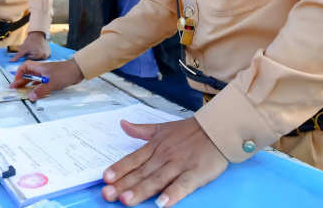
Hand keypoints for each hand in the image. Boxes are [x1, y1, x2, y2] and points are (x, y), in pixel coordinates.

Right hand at [9, 59, 83, 100]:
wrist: (78, 71)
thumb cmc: (64, 74)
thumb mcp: (52, 82)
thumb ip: (41, 90)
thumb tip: (30, 98)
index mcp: (39, 67)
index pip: (25, 67)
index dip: (19, 73)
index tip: (16, 82)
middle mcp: (41, 70)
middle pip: (28, 74)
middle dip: (20, 81)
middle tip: (14, 90)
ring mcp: (46, 75)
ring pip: (34, 79)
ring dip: (27, 85)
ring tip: (21, 92)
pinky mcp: (51, 79)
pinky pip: (41, 83)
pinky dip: (36, 88)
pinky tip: (34, 93)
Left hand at [10, 31, 50, 61]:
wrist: (38, 34)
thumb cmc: (30, 41)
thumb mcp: (23, 48)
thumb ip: (17, 55)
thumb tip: (10, 61)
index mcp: (38, 56)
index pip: (30, 60)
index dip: (27, 55)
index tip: (28, 50)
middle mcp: (45, 57)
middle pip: (34, 60)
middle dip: (31, 55)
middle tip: (32, 49)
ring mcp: (48, 55)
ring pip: (38, 58)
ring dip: (36, 55)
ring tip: (35, 49)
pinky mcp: (49, 53)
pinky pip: (43, 56)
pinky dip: (40, 54)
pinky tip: (39, 49)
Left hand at [101, 118, 227, 206]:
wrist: (217, 129)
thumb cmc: (189, 131)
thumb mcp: (162, 127)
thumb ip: (141, 130)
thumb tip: (122, 124)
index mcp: (155, 147)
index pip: (133, 160)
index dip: (119, 169)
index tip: (105, 178)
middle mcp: (164, 157)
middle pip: (141, 172)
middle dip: (124, 184)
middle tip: (108, 194)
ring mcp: (179, 166)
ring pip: (157, 180)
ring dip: (141, 190)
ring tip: (126, 200)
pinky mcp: (195, 174)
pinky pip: (182, 186)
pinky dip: (172, 194)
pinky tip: (161, 204)